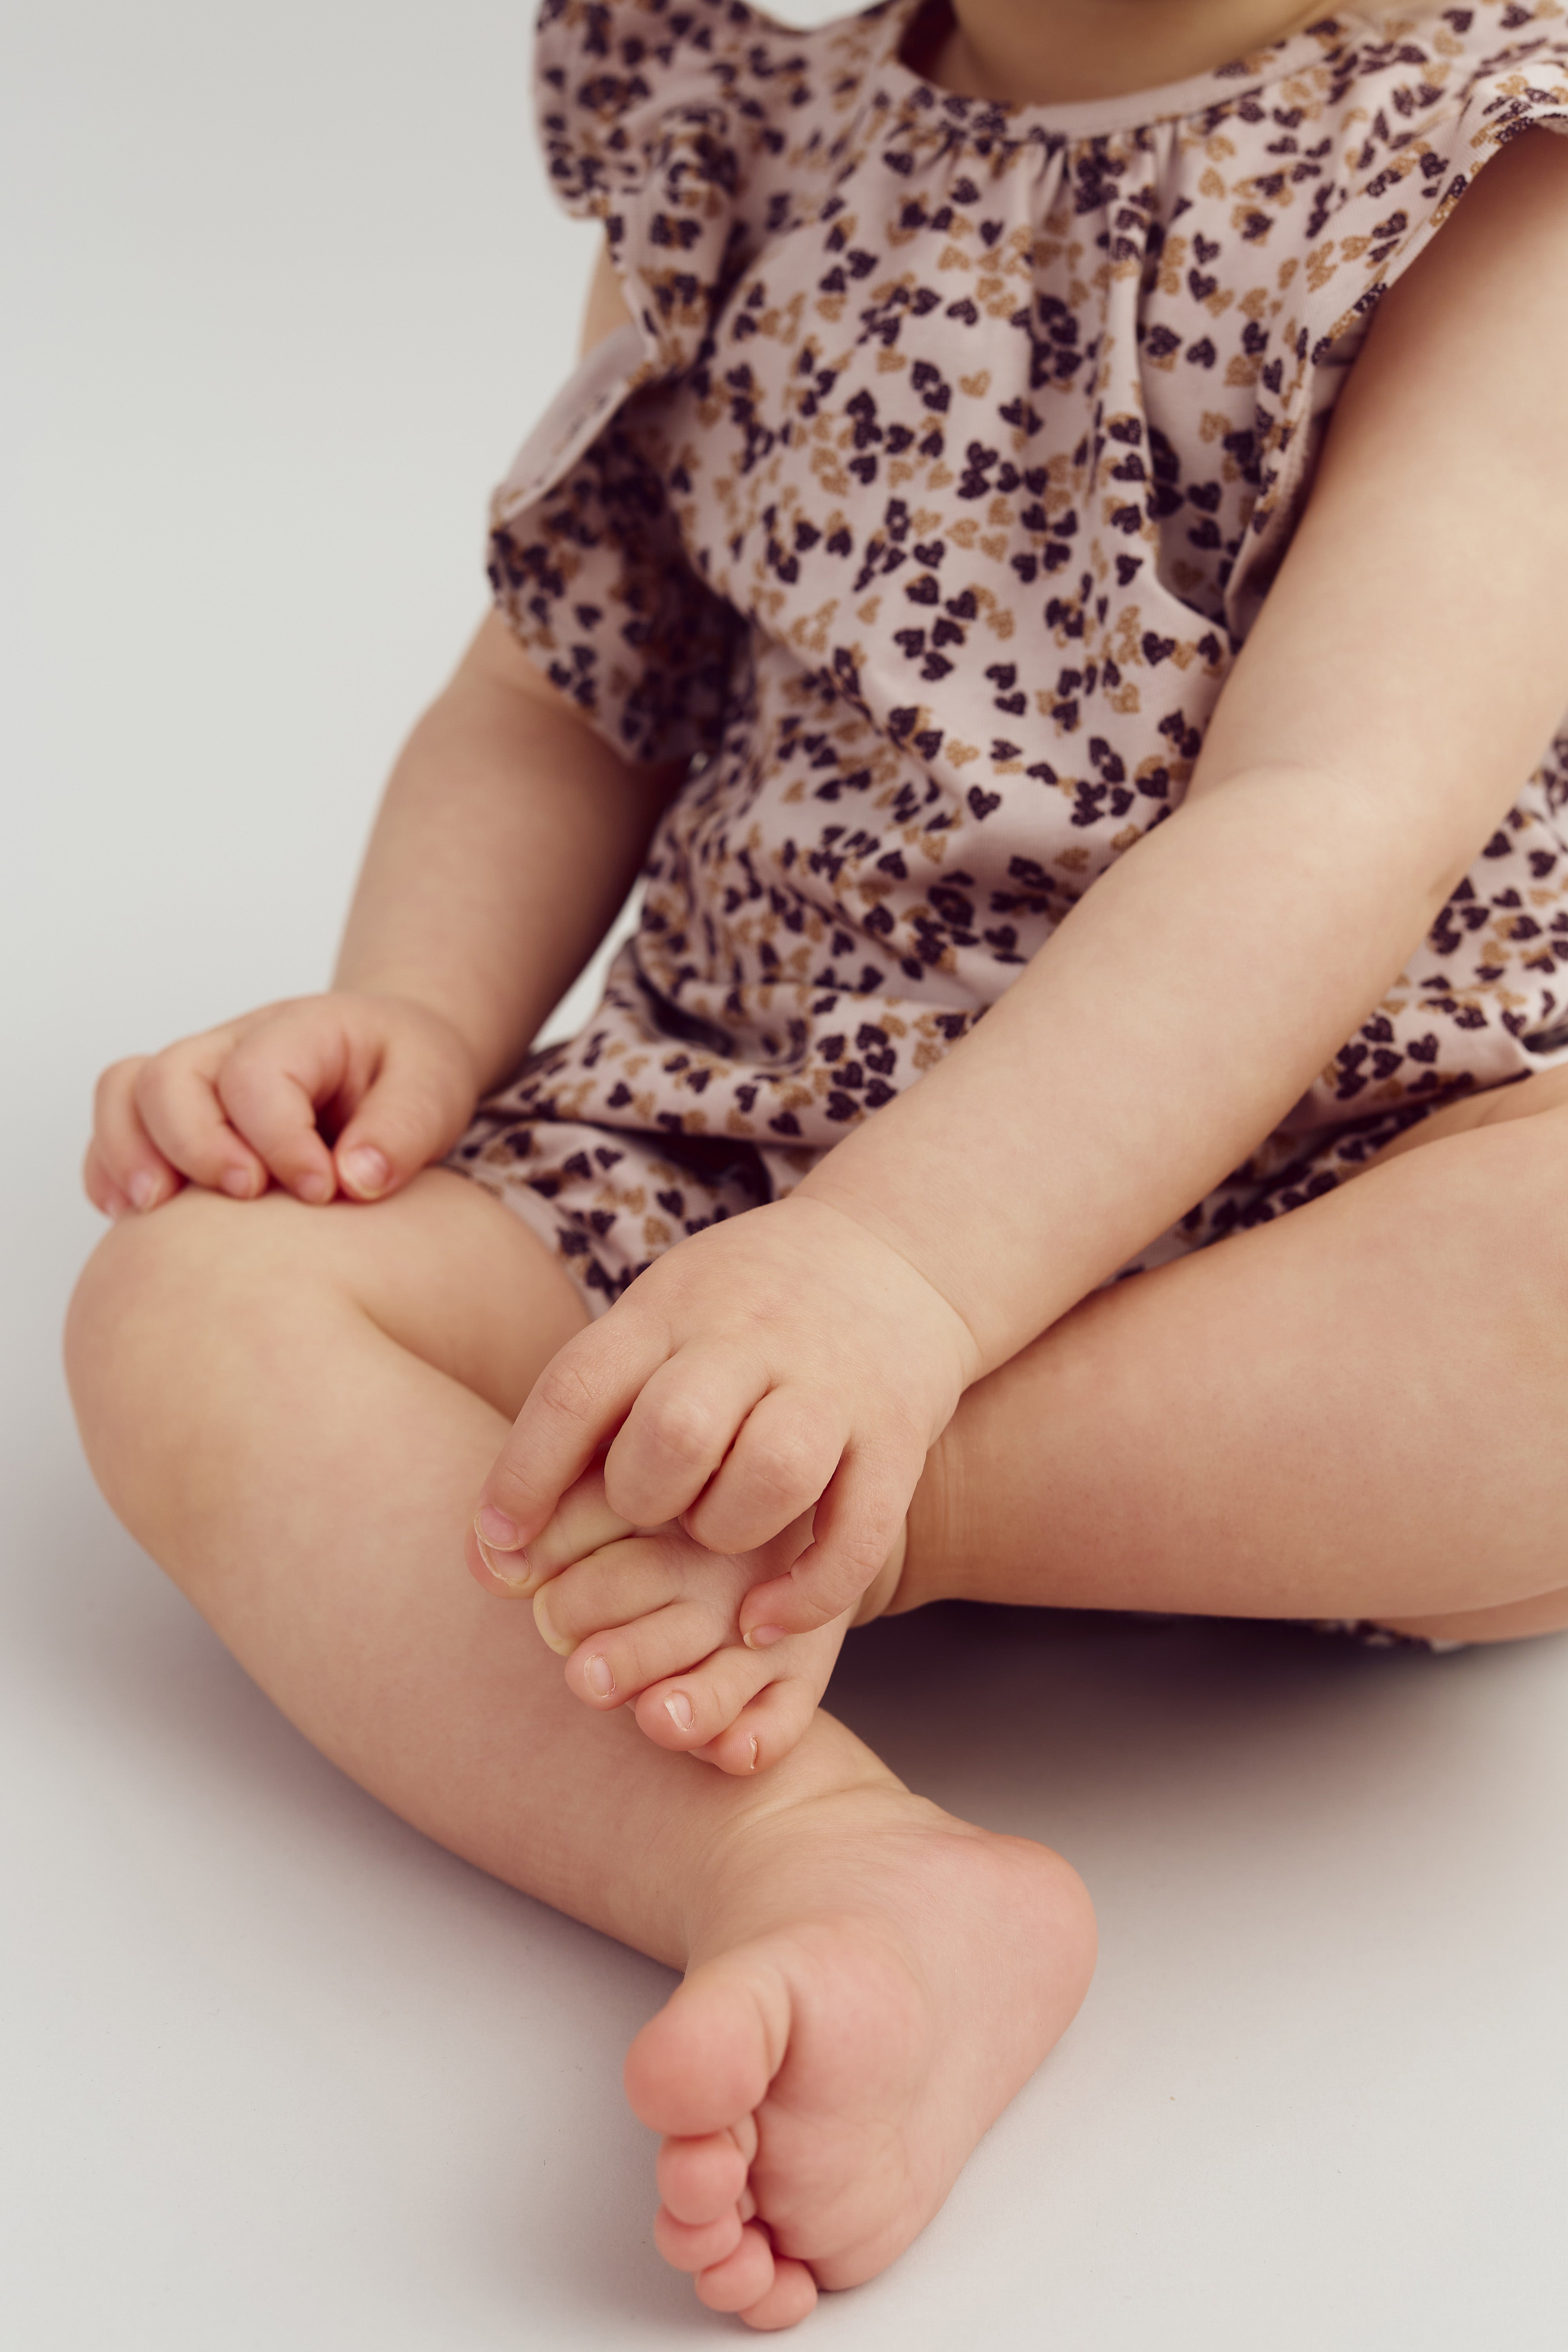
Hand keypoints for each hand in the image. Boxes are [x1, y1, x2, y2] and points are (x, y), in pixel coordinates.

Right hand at [83, 992, 479, 1216]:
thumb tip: (355, 1180)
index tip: (323, 1191)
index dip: (280, 1142)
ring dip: (131, 1154)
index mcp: (299, 1029)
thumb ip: (403, 1129)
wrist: (392, 1058)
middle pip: (171, 1078)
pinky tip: (134, 1216)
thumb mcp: (434, 1087)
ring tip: (158, 1211)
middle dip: (197, 1146)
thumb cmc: (410, 1072)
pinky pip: (116, 1125)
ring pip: (125, 1092)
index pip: (257, 1077)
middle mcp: (233, 1044)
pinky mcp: (179, 1113)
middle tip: (247, 1196)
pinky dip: (111, 1168)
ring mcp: (198, 1075)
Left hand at [472, 1193, 979, 1638]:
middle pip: (676, 1430)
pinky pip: (856, 1531)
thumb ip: (584, 1416)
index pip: (579, 1387)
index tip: (499, 1545)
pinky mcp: (897, 1434)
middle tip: (647, 1514)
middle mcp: (752, 1338)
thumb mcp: (657, 1322)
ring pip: (771, 1473)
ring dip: (726, 1530)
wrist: (894, 1255)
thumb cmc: (739, 1313)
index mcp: (671, 1310)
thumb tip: (487, 1553)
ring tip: (717, 1539)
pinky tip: (765, 1618)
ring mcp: (832, 1383)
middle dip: (642, 1499)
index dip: (525, 1475)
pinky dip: (807, 1593)